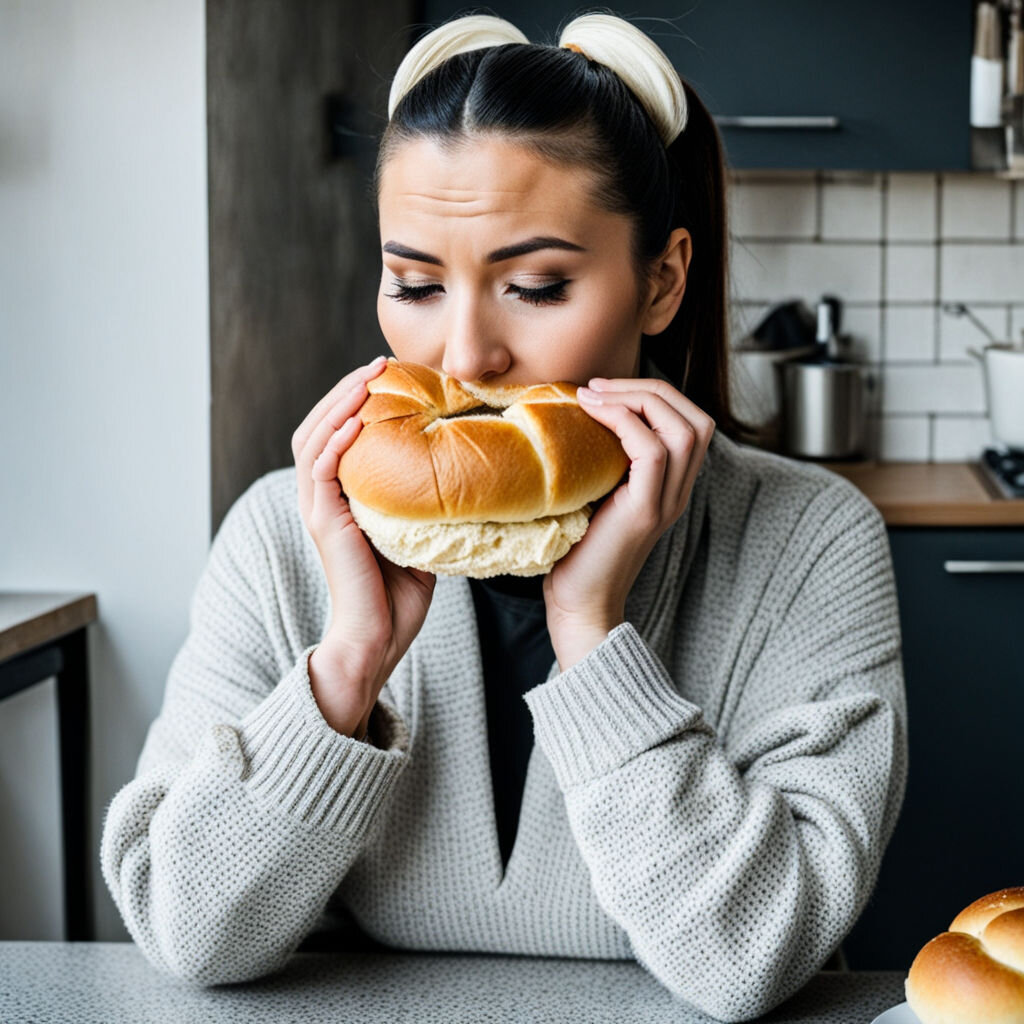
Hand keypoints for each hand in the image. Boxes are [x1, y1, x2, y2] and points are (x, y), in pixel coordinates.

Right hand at [292, 355, 435, 736]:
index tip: (390, 374)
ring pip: (314, 439)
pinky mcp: (323, 524)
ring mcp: (319, 509)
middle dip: (346, 389)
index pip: (339, 434)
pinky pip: (321, 472)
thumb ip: (424, 503)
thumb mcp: (418, 535)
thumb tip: (463, 474)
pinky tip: (358, 421)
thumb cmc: (399, 596)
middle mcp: (323, 497)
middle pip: (320, 425)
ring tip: (367, 377)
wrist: (379, 641)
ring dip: (339, 403)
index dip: (357, 401)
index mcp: (343, 496)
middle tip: (378, 362)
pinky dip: (336, 441)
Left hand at [543, 376, 714, 670]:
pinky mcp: (646, 512)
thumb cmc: (575, 550)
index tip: (603, 389)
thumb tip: (575, 414)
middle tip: (600, 385)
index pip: (689, 421)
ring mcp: (666, 502)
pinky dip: (624, 422)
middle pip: (696, 418)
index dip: (653, 394)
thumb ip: (603, 461)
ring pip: (684, 429)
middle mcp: (678, 492)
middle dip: (650, 388)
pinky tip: (592, 416)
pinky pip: (653, 451)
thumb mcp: (595, 494)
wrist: (577, 603)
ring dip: (638, 400)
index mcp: (670, 486)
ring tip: (594, 396)